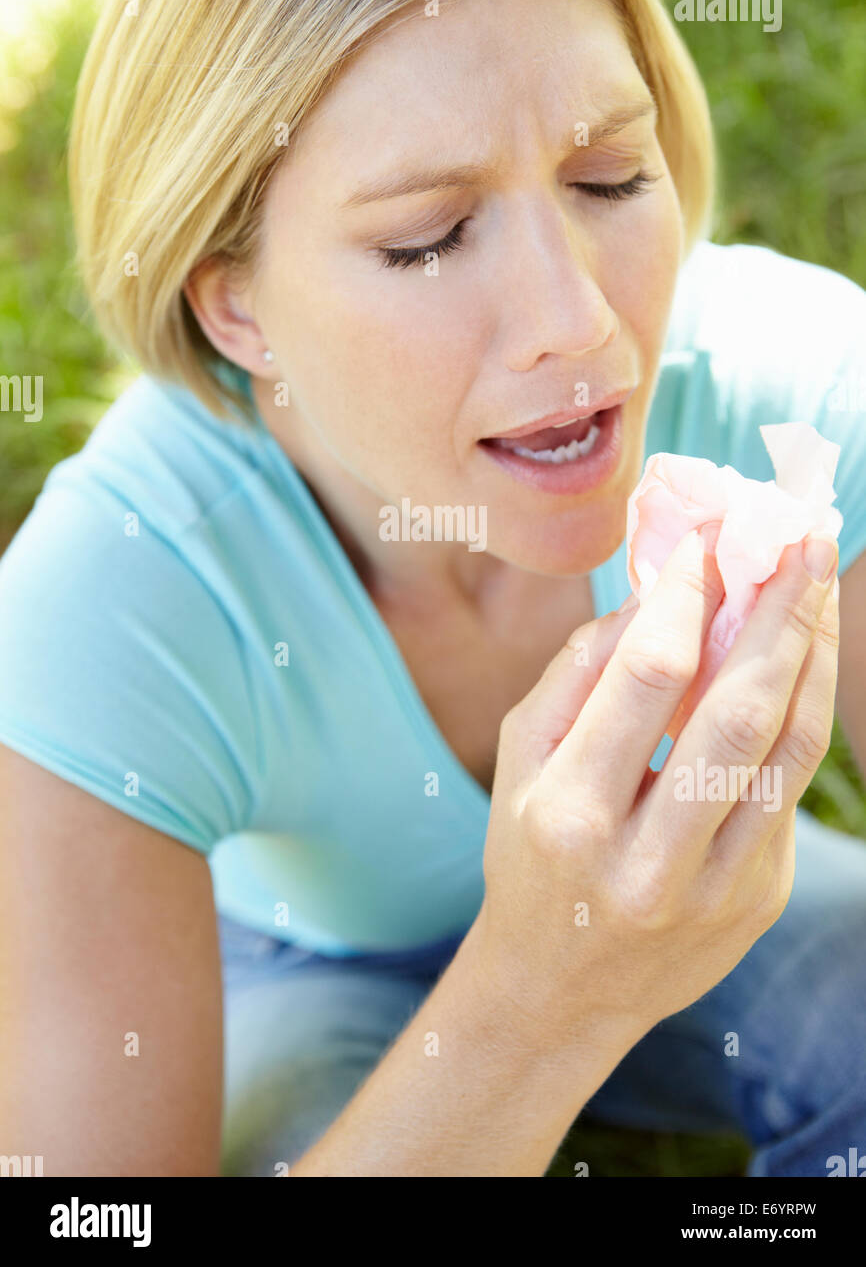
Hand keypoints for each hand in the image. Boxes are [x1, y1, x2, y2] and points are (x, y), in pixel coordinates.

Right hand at [476, 525, 839, 1054]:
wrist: (559, 990)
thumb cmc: (530, 854)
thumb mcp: (520, 761)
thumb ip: (578, 673)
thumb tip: (658, 594)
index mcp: (567, 814)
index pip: (647, 677)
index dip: (687, 595)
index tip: (707, 539)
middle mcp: (643, 859)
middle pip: (735, 710)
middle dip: (776, 609)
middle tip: (801, 536)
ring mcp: (711, 889)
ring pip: (785, 749)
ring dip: (809, 652)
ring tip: (818, 582)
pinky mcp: (757, 901)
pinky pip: (791, 787)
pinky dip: (803, 708)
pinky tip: (803, 657)